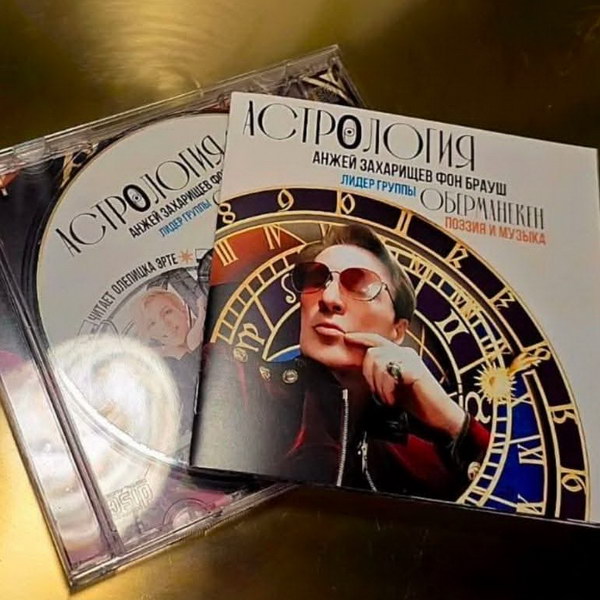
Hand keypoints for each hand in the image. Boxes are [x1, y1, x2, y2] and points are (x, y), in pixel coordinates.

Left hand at [344, 332, 464, 437]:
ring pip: (378, 362)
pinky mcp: (415, 370)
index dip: (360, 338)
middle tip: (379, 393)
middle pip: (373, 352)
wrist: (439, 416)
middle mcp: (405, 353)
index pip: (376, 340)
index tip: (347, 338)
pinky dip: (387, 390)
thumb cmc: (417, 402)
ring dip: (378, 385)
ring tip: (388, 398)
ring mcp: (411, 360)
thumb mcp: (392, 385)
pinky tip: (393, 399)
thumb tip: (361, 368)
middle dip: (369, 375)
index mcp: (400, 355)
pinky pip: (389, 374)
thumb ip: (380, 374)